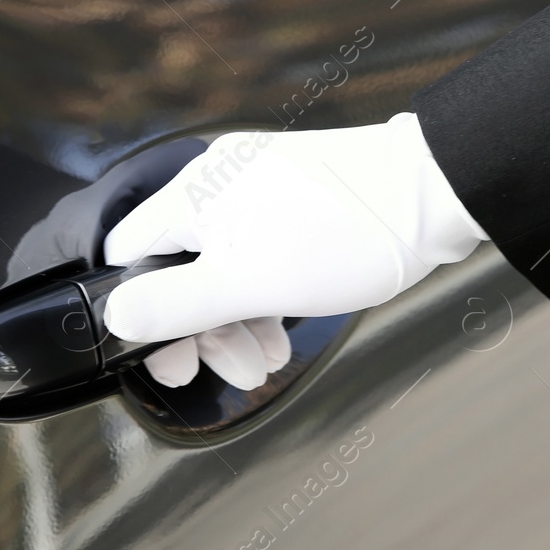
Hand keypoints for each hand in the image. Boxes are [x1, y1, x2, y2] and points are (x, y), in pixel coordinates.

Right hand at [103, 112, 487, 388]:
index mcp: (194, 192)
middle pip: (177, 265)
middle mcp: (218, 181)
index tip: (170, 359)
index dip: (139, 315)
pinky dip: (263, 295)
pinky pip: (256, 253)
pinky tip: (282, 329)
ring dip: (237, 320)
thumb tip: (113, 318)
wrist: (436, 191)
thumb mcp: (249, 283)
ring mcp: (257, 187)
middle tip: (234, 369)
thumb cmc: (349, 232)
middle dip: (202, 328)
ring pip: (221, 265)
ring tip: (266, 359)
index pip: (128, 255)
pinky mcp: (292, 200)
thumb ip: (174, 304)